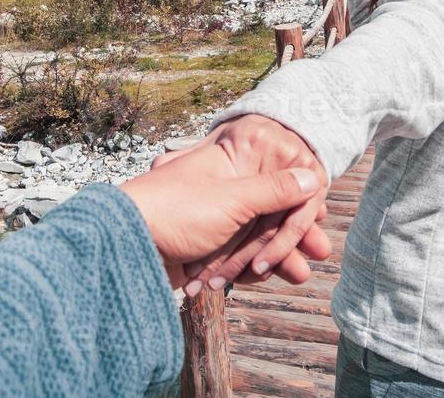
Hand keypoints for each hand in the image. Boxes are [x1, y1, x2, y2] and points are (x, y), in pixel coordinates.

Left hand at [153, 115, 328, 294]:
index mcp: (227, 165)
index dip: (298, 202)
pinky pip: (230, 256)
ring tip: (300, 275)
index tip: (320, 219)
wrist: (122, 245)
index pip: (273, 179)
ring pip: (250, 238)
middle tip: (320, 254)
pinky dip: (245, 268)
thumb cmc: (175, 212)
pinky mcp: (197, 246)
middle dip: (291, 236)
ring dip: (274, 256)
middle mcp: (220, 189)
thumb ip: (273, 190)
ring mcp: (207, 219)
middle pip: (265, 212)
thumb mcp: (233, 199)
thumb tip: (310, 176)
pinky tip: (259, 277)